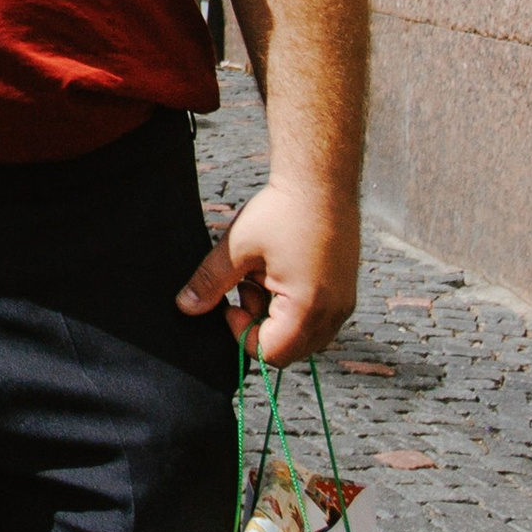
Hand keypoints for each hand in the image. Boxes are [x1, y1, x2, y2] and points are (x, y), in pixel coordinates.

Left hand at [176, 179, 358, 368]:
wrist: (321, 179)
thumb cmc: (281, 210)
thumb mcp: (237, 248)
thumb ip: (210, 283)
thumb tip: (186, 307)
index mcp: (307, 307)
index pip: (271, 353)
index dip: (242, 334)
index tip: (230, 303)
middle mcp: (333, 311)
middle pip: (289, 350)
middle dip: (260, 326)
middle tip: (246, 288)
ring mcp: (344, 302)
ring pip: (303, 335)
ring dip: (277, 316)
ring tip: (262, 275)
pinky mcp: (345, 291)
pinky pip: (317, 318)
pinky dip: (294, 306)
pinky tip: (279, 272)